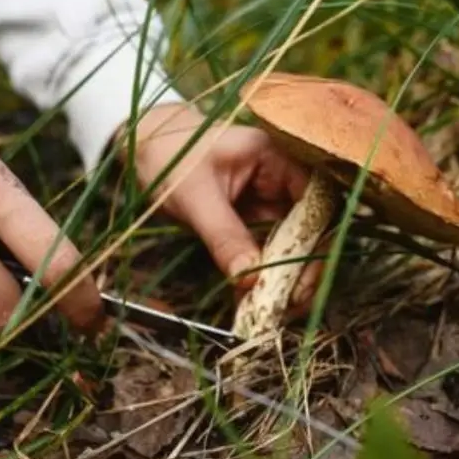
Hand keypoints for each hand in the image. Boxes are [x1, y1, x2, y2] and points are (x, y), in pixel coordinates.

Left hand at [122, 102, 324, 315]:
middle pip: (309, 228)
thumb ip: (225, 236)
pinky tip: (253, 303)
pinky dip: (261, 274)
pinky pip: (264, 250)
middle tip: (291, 305)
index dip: (317, 242)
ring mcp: (265, 200)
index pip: (318, 202)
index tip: (303, 280)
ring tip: (275, 311)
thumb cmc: (168, 158)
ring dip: (284, 277)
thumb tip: (251, 279)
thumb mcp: (196, 198)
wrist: (140, 147)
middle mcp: (279, 179)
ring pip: (289, 243)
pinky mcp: (249, 219)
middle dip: (303, 269)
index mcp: (276, 157)